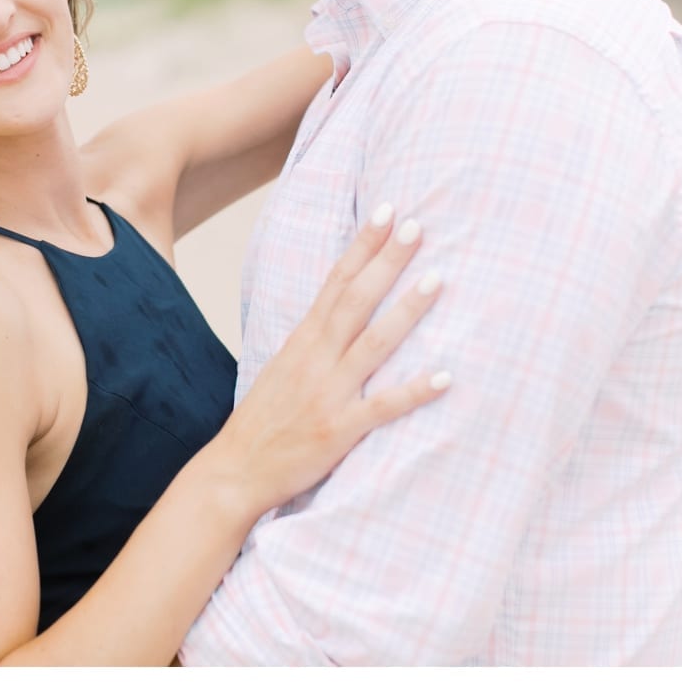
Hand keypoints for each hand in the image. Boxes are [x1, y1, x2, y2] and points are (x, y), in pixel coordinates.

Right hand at [211, 206, 449, 515]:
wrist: (235, 471)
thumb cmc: (264, 420)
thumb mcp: (283, 366)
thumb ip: (314, 339)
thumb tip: (343, 311)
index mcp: (302, 340)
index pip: (336, 281)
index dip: (362, 246)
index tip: (385, 211)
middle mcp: (316, 358)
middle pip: (356, 300)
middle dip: (387, 261)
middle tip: (416, 225)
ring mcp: (328, 393)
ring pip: (374, 343)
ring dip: (406, 311)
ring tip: (436, 280)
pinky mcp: (339, 429)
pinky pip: (383, 407)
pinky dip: (414, 391)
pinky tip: (446, 376)